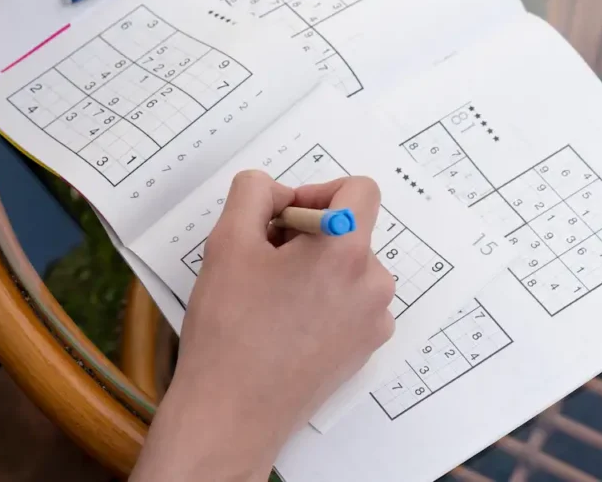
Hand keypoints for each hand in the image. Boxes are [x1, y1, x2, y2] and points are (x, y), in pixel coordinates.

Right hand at [131, 170, 394, 481]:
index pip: (359, 189)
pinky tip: (284, 324)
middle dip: (307, 236)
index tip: (284, 219)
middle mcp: (373, 284)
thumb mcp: (227, 241)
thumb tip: (276, 192)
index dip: (317, 191)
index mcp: (346, 250)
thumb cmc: (228, 329)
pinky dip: (322, 301)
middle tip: (262, 263)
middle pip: (351, 231)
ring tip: (270, 298)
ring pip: (348, 268)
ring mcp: (374, 321)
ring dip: (314, 269)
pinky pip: (350, 303)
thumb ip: (252, 193)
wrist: (232, 412)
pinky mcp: (365, 349)